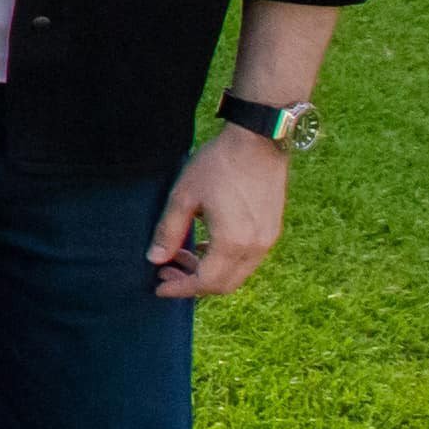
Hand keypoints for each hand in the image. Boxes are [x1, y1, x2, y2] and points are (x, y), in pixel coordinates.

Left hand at [149, 127, 289, 298]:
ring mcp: (268, 239)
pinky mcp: (272, 229)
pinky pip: (248, 259)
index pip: (205, 282)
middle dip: (193, 284)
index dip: (179, 288)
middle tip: (167, 271)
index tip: (158, 286)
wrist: (258, 140)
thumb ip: (168, 231)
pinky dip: (225, 261)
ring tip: (182, 255)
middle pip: (224, 285)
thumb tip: (155, 259)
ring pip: (237, 273)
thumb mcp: (184, 196)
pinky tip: (206, 244)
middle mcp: (256, 247)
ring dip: (209, 272)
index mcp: (232, 242)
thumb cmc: (218, 164)